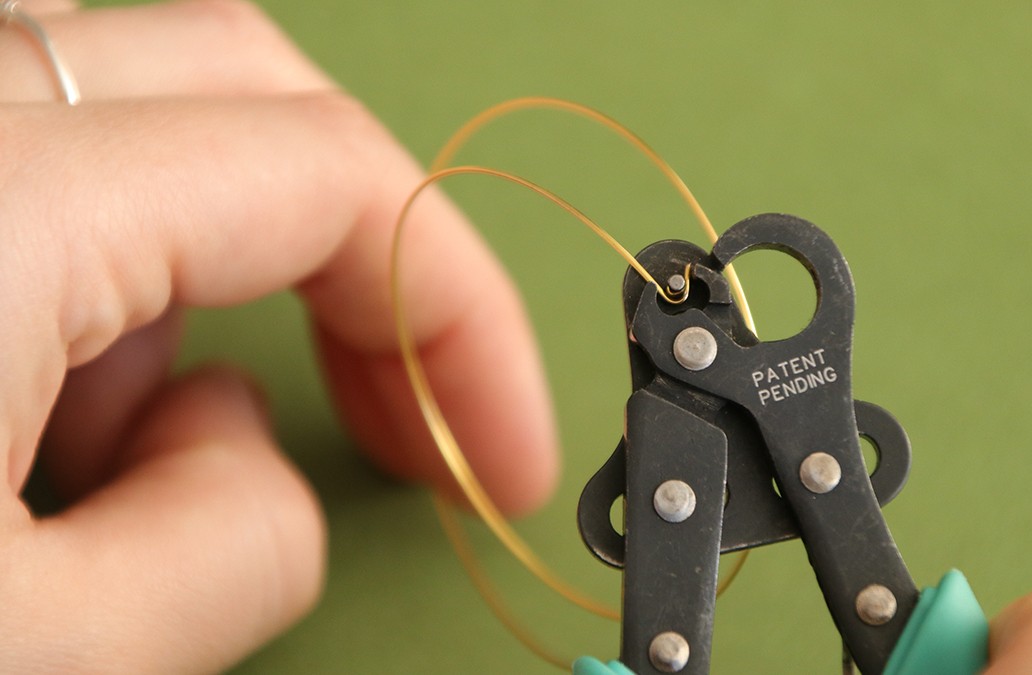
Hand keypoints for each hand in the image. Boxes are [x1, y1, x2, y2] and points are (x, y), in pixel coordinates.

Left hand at [0, 0, 556, 671]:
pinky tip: (30, 426)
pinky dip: (88, 287)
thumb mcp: (30, 656)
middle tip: (401, 416)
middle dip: (361, 266)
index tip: (500, 447)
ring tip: (131, 465)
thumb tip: (254, 455)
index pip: (331, 176)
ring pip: (135, 124)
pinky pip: (35, 165)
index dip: (463, 313)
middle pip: (252, 95)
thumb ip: (220, 548)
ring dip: (196, 287)